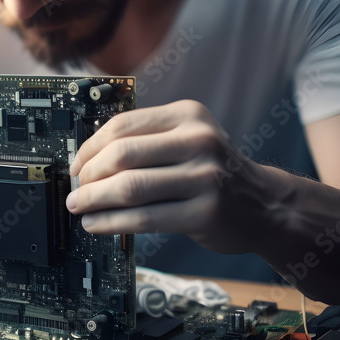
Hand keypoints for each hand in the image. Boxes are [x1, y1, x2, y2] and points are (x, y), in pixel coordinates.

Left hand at [65, 100, 284, 253]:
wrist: (265, 204)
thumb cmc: (214, 172)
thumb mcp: (189, 140)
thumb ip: (147, 140)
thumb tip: (85, 158)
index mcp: (188, 116)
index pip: (123, 126)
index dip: (89, 147)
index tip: (75, 165)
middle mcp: (199, 141)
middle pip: (122, 155)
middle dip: (88, 175)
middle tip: (75, 189)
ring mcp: (205, 178)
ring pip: (130, 188)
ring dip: (93, 200)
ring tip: (78, 207)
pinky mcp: (204, 213)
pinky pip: (144, 218)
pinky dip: (111, 222)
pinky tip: (96, 224)